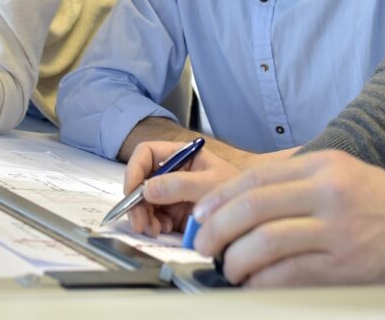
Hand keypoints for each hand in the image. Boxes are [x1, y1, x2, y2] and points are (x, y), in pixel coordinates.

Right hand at [122, 140, 241, 235]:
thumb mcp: (211, 184)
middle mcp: (173, 172)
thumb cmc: (240, 191)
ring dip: (144, 216)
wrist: (253, 217)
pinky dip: (153, 225)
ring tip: (153, 229)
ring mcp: (172, 194)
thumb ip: (181, 185)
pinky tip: (162, 230)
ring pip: (144, 202)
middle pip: (141, 181)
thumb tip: (148, 189)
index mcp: (181, 155)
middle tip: (139, 221)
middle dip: (136, 201)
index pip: (146, 153)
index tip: (131, 191)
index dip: (134, 169)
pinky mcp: (174, 214)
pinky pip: (154, 218)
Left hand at [190, 150, 384, 287]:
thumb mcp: (347, 175)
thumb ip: (301, 182)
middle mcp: (329, 191)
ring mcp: (338, 228)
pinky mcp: (347, 265)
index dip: (220, 199)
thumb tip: (246, 203)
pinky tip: (254, 286)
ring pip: (264, 242)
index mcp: (325, 164)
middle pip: (252, 207)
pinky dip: (261, 283)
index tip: (202, 216)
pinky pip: (287, 275)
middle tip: (205, 245)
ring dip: (236, 260)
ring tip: (229, 269)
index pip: (256, 177)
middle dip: (217, 229)